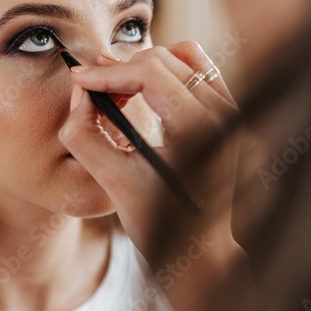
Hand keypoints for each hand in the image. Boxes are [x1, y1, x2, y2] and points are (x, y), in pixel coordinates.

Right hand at [58, 40, 240, 264]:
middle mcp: (224, 115)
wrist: (199, 253)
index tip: (78, 81)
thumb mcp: (114, 184)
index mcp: (200, 129)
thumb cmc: (160, 227)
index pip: (149, 72)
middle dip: (122, 70)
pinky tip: (144, 96)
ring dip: (145, 67)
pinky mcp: (230, 117)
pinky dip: (168, 74)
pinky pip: (198, 72)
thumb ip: (85, 137)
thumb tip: (78, 96)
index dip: (107, 73)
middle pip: (164, 60)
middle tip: (92, 91)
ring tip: (117, 92)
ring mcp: (232, 114)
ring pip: (184, 58)